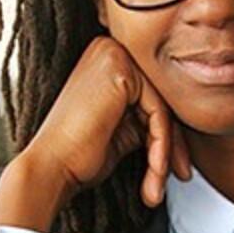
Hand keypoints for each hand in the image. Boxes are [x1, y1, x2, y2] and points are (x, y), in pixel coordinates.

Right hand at [0, 36, 190, 232]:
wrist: (51, 169)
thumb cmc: (78, 154)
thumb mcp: (124, 129)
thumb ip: (147, 115)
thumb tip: (182, 123)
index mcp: (107, 59)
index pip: (152, 96)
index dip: (167, 135)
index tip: (175, 166)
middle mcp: (109, 49)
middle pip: (160, 98)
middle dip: (173, 143)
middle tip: (180, 174)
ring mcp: (114, 55)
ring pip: (162, 107)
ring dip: (165, 152)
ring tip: (157, 184)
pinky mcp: (120, 71)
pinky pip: (158, 111)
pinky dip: (161, 146)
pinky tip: (155, 171)